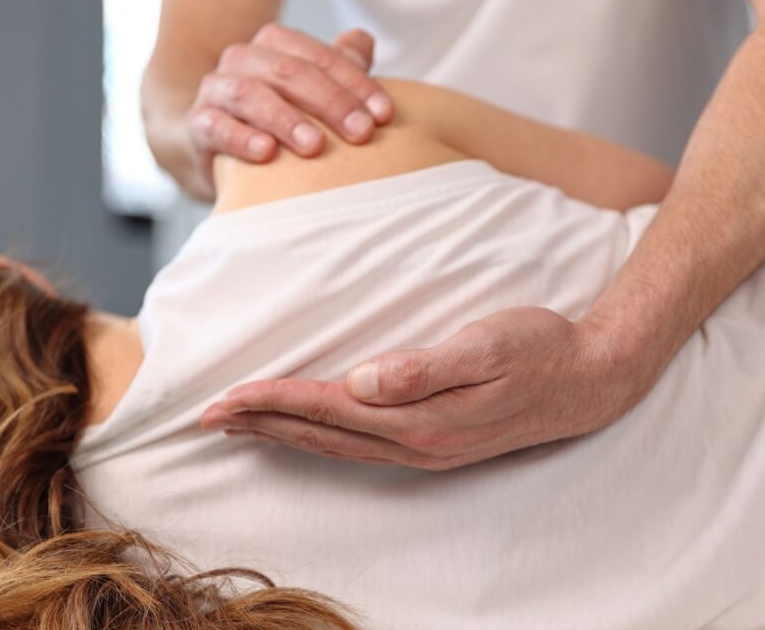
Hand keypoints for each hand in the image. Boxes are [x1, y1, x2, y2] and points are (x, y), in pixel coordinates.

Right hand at [187, 23, 394, 192]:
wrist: (215, 151)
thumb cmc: (273, 120)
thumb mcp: (308, 95)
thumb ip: (336, 67)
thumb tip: (362, 40)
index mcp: (272, 45)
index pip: (318, 56)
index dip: (355, 83)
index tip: (384, 115)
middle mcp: (241, 60)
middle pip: (288, 71)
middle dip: (330, 102)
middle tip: (361, 132)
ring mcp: (215, 91)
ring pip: (250, 95)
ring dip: (286, 120)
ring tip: (315, 146)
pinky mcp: (198, 125)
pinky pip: (216, 127)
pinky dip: (241, 138)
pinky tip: (266, 154)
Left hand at [201, 307, 652, 469]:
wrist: (589, 380)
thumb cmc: (538, 350)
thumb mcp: (487, 346)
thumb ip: (423, 367)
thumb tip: (361, 381)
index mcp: (417, 417)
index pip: (324, 408)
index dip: (271, 401)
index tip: (223, 396)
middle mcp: (412, 441)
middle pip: (316, 433)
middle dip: (258, 423)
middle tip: (205, 418)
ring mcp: (420, 447)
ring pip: (331, 445)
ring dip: (280, 434)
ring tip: (237, 426)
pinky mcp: (428, 441)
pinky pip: (353, 446)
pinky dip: (314, 439)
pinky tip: (299, 433)